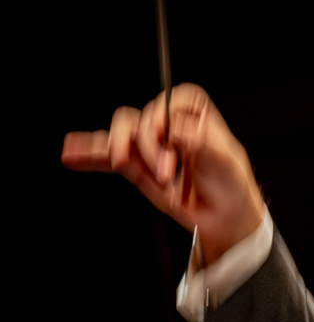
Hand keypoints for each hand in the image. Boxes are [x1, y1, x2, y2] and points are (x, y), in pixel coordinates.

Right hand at [62, 84, 263, 264]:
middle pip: (143, 118)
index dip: (164, 112)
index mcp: (197, 118)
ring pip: (123, 133)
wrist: (224, 220)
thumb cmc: (232, 187)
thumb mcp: (225, 163)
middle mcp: (170, 128)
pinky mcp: (137, 167)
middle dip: (147, 144)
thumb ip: (201, 143)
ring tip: (124, 164)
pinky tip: (72, 152)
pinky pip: (108, 156)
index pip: (174, 101)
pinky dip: (89, 153)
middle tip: (164, 171)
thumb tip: (177, 129)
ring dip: (120, 148)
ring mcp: (150, 147)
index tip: (165, 134)